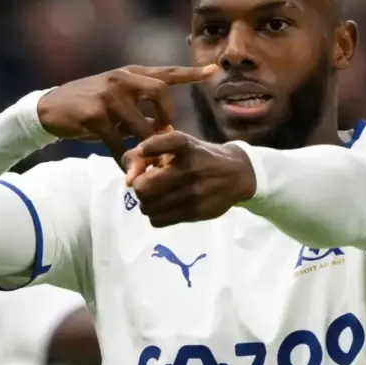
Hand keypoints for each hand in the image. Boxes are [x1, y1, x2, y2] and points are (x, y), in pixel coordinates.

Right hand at [37, 65, 215, 161]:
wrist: (50, 108)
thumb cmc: (89, 106)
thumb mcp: (117, 100)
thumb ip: (140, 109)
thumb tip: (166, 129)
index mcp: (130, 74)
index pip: (166, 72)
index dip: (191, 72)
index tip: (214, 70)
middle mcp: (122, 79)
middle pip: (161, 93)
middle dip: (168, 117)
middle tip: (165, 134)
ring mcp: (109, 95)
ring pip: (142, 125)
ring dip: (148, 147)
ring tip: (151, 161)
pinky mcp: (95, 115)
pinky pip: (119, 142)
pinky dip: (124, 158)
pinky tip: (126, 167)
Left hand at [123, 131, 256, 227]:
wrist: (237, 174)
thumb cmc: (200, 156)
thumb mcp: (180, 144)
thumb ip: (149, 150)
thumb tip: (128, 178)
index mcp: (184, 145)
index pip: (159, 144)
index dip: (141, 154)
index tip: (144, 155)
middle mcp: (189, 168)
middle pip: (142, 187)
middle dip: (140, 186)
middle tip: (149, 184)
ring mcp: (193, 192)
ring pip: (148, 206)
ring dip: (147, 202)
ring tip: (158, 196)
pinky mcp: (196, 212)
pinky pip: (158, 220)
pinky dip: (155, 215)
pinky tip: (165, 206)